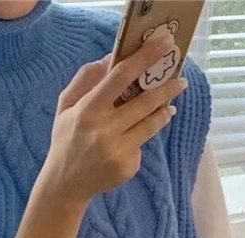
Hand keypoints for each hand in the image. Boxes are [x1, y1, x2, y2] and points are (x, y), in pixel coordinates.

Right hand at [40, 33, 188, 204]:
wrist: (64, 185)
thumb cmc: (66, 140)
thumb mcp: (65, 107)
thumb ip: (85, 79)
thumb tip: (111, 58)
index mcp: (88, 111)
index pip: (121, 77)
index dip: (145, 58)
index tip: (164, 45)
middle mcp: (105, 131)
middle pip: (145, 102)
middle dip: (167, 88)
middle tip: (181, 80)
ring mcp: (118, 151)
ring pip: (151, 124)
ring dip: (164, 112)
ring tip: (169, 106)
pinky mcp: (127, 167)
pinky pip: (141, 146)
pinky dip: (139, 140)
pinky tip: (129, 142)